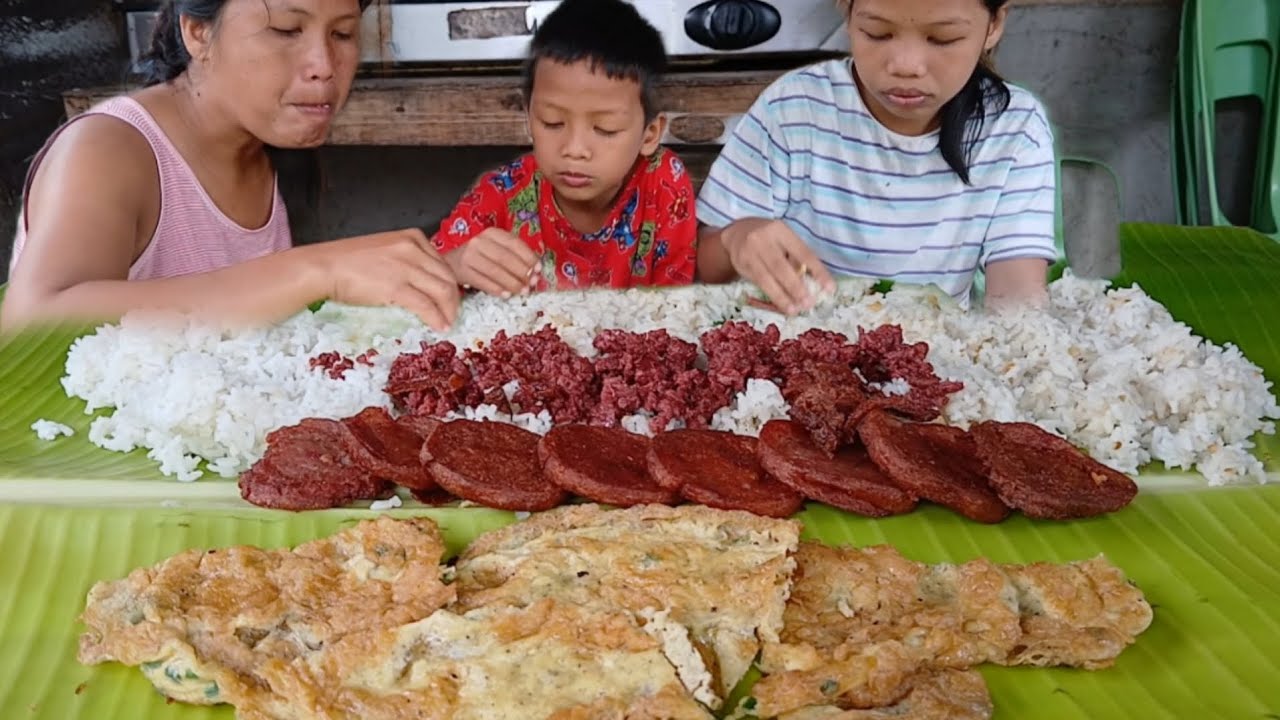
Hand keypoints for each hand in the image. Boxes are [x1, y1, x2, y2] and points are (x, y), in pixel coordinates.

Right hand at [322, 229, 460, 330]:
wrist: (323, 267)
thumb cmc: (348, 261)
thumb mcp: (386, 250)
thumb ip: (407, 260)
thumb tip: (422, 283)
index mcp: (413, 237)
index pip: (443, 263)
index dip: (450, 284)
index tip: (449, 299)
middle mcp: (413, 248)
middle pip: (448, 277)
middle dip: (454, 300)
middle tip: (452, 315)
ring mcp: (406, 266)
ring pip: (443, 291)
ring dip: (449, 311)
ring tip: (447, 324)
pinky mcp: (396, 286)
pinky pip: (426, 305)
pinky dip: (436, 318)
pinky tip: (439, 327)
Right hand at [445, 228, 539, 297]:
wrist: (451, 263)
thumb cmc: (480, 257)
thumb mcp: (496, 250)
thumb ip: (514, 257)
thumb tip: (535, 272)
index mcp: (492, 233)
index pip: (514, 243)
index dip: (529, 257)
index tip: (539, 269)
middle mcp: (479, 242)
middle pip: (505, 258)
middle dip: (522, 273)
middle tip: (531, 284)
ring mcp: (469, 256)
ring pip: (495, 271)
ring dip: (512, 283)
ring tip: (522, 292)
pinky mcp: (463, 272)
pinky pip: (484, 282)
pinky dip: (497, 289)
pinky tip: (507, 295)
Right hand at [720, 218, 834, 313]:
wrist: (737, 233)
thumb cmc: (769, 239)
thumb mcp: (783, 239)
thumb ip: (795, 257)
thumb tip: (812, 283)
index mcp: (781, 230)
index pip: (803, 252)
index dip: (817, 271)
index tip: (829, 288)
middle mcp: (763, 239)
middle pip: (781, 266)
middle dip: (796, 287)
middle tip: (808, 303)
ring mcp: (749, 252)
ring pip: (767, 278)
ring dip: (782, 296)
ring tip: (794, 310)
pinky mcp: (741, 264)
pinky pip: (758, 283)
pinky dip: (771, 295)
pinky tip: (781, 304)